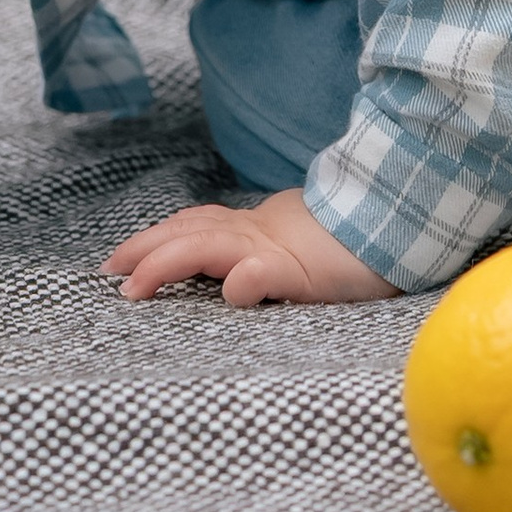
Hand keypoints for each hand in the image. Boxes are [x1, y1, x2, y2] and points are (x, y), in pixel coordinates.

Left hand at [103, 185, 392, 309]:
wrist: (402, 218)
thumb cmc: (357, 243)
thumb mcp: (301, 247)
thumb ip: (269, 258)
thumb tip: (238, 278)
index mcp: (257, 229)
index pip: (197, 224)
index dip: (158, 237)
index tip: (122, 259)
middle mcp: (257, 233)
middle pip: (187, 232)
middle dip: (143, 249)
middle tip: (108, 272)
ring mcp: (276, 248)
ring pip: (208, 247)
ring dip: (165, 263)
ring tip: (134, 286)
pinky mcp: (300, 269)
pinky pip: (263, 273)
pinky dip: (241, 282)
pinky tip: (228, 292)